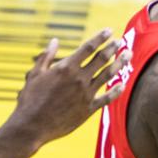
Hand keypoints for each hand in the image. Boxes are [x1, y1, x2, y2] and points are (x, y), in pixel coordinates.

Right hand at [3, 30, 127, 148]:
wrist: (32, 126)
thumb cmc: (30, 99)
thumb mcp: (35, 74)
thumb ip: (47, 56)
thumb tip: (54, 41)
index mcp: (66, 68)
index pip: (88, 48)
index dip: (100, 38)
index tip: (108, 31)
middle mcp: (79, 79)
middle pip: (101, 59)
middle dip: (112, 48)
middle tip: (120, 41)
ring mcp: (85, 94)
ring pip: (108, 75)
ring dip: (119, 63)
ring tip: (128, 54)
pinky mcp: (88, 109)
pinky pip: (107, 98)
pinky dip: (116, 91)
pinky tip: (122, 84)